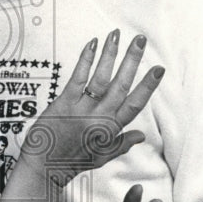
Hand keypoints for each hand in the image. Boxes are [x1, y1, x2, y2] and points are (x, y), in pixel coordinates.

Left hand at [19, 31, 163, 186]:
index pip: (134, 104)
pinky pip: (78, 78)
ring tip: (117, 34)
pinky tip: (92, 44)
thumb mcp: (100, 157)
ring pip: (101, 78)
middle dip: (132, 61)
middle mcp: (99, 118)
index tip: (159, 69)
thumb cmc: (70, 163)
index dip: (147, 86)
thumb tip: (142, 135)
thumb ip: (121, 144)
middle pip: (121, 85)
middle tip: (141, 40)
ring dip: (110, 54)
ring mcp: (81, 109)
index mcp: (110, 130)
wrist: (43, 168)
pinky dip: (86, 60)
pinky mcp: (64, 104)